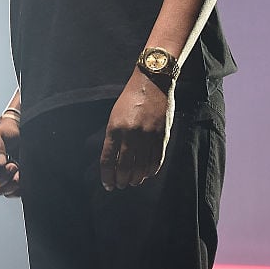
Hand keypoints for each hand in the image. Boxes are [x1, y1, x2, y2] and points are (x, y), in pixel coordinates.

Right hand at [0, 117, 20, 196]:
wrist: (19, 132)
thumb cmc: (5, 130)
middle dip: (4, 178)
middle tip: (13, 165)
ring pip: (2, 191)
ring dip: (12, 183)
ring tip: (18, 168)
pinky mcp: (8, 181)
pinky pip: (11, 192)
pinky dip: (18, 188)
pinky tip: (21, 176)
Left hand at [99, 69, 174, 190]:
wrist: (152, 83)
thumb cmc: (130, 99)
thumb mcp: (115, 116)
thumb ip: (114, 137)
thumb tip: (113, 161)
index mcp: (115, 128)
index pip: (108, 160)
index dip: (107, 176)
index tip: (108, 184)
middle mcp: (131, 134)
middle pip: (125, 167)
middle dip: (121, 180)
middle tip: (120, 185)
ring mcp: (148, 136)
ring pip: (141, 167)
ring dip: (136, 178)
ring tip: (132, 182)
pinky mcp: (162, 136)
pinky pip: (156, 160)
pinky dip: (150, 170)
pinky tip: (146, 174)